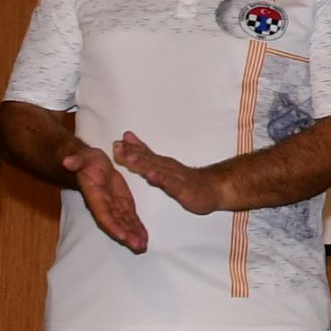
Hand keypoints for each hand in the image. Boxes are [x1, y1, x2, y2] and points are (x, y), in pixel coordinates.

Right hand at [59, 143, 149, 252]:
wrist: (89, 163)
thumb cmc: (85, 160)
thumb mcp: (81, 157)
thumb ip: (76, 160)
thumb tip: (67, 161)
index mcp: (95, 196)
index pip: (103, 214)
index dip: (113, 226)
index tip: (122, 236)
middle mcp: (104, 205)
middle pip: (116, 223)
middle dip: (126, 235)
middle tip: (139, 247)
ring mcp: (114, 206)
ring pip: (124, 223)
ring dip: (133, 235)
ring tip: (143, 246)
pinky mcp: (123, 203)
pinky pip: (130, 217)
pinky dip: (137, 227)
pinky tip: (144, 237)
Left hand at [113, 131, 227, 216]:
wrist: (214, 189)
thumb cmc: (188, 180)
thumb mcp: (165, 168)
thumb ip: (148, 157)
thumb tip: (130, 144)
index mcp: (161, 163)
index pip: (144, 154)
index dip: (130, 148)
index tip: (116, 141)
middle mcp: (167, 167)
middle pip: (147, 159)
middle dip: (132, 152)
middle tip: (117, 145)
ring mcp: (175, 177)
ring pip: (157, 169)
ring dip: (143, 163)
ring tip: (130, 158)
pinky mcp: (183, 189)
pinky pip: (170, 183)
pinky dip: (160, 178)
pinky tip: (151, 175)